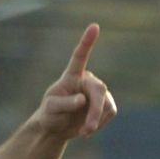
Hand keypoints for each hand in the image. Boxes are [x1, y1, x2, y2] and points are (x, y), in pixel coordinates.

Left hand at [35, 23, 116, 140]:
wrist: (57, 128)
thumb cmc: (50, 115)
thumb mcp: (50, 111)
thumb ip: (64, 104)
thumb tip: (82, 100)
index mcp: (71, 76)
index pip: (79, 57)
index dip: (87, 42)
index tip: (94, 26)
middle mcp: (86, 79)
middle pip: (99, 90)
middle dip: (95, 111)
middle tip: (88, 130)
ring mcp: (97, 91)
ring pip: (107, 104)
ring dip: (97, 120)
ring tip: (83, 132)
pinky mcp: (105, 103)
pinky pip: (109, 112)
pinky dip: (101, 123)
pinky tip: (88, 129)